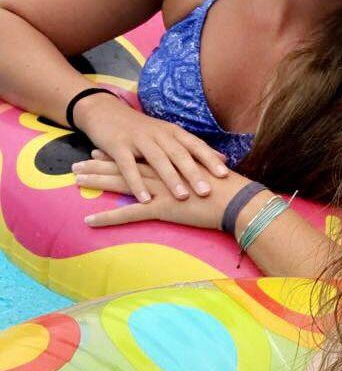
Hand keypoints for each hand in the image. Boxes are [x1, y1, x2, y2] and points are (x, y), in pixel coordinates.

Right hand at [71, 92, 228, 202]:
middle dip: (194, 172)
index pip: (196, 145)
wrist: (105, 112)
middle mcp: (159, 134)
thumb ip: (194, 148)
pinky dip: (137, 183)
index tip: (225, 175)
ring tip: (182, 196)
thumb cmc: (143, 129)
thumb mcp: (170, 134)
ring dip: (171, 178)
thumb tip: (224, 159)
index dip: (210, 159)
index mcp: (173, 132)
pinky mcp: (117, 146)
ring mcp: (138, 139)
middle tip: (207, 191)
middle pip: (179, 154)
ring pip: (158, 160)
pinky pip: (128, 167)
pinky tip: (145, 199)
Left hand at [76, 159, 247, 228]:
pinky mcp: (161, 208)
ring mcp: (160, 189)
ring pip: (122, 183)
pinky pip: (129, 213)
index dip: (119, 153)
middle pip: (125, 165)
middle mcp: (163, 172)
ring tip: (75, 181)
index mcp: (173, 163)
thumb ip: (197, 170)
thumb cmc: (229, 189)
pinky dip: (108, 217)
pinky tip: (89, 220)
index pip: (140, 156)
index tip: (101, 150)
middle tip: (77, 163)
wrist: (238, 200)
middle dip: (99, 164)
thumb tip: (194, 171)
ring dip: (97, 182)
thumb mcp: (209, 175)